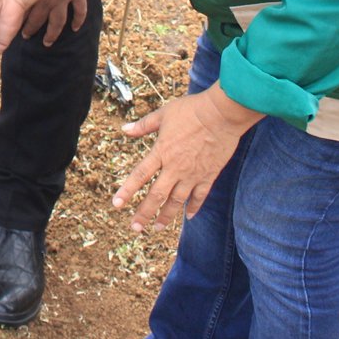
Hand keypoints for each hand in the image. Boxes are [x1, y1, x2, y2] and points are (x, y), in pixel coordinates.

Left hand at [20, 0, 89, 46]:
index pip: (23, 9)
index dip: (17, 18)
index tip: (10, 25)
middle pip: (39, 19)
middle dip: (31, 29)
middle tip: (26, 36)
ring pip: (59, 21)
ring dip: (53, 33)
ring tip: (47, 42)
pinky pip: (80, 9)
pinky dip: (79, 20)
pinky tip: (76, 28)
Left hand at [112, 87, 262, 230]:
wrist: (221, 114)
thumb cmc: (191, 110)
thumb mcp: (163, 114)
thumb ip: (143, 125)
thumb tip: (124, 129)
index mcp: (161, 152)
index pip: (139, 176)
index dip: (127, 191)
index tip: (116, 205)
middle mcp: (175, 167)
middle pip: (156, 195)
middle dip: (144, 213)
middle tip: (135, 228)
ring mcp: (192, 174)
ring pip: (177, 201)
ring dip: (166, 216)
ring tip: (157, 228)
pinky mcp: (209, 175)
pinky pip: (199, 196)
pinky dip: (194, 207)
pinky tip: (188, 217)